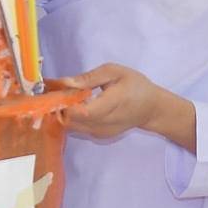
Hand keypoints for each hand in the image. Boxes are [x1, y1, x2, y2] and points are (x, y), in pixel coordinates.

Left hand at [52, 62, 195, 149]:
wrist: (152, 109)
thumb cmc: (136, 86)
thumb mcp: (115, 72)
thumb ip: (89, 77)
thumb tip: (65, 82)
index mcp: (110, 105)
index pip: (80, 110)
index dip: (63, 101)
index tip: (55, 89)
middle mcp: (103, 124)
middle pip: (71, 119)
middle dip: (59, 104)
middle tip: (56, 90)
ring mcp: (99, 133)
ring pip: (71, 124)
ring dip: (63, 110)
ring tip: (65, 95)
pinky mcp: (97, 135)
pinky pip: (77, 126)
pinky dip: (71, 116)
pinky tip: (74, 104)